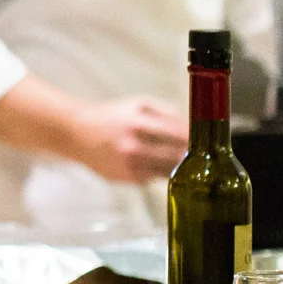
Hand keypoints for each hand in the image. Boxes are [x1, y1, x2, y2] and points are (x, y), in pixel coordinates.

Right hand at [66, 95, 188, 182]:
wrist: (77, 134)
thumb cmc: (111, 116)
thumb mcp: (137, 103)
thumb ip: (166, 111)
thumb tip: (191, 127)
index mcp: (139, 123)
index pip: (179, 135)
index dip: (195, 139)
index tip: (205, 140)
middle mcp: (135, 146)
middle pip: (177, 157)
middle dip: (190, 155)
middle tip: (200, 154)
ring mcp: (131, 166)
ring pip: (168, 171)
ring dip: (179, 167)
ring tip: (184, 162)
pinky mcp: (127, 179)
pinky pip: (154, 178)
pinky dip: (160, 172)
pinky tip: (157, 165)